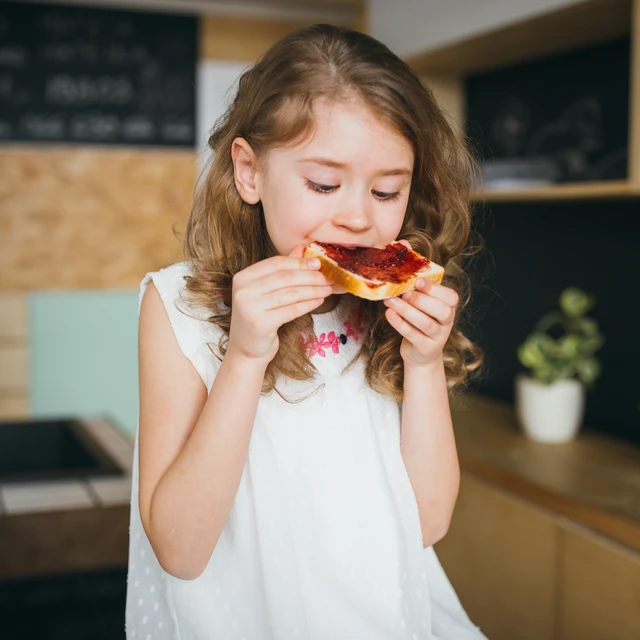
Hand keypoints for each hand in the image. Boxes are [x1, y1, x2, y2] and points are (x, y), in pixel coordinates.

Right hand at [227, 244, 332, 363]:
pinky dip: (308, 305)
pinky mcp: (260, 323)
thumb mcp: (267, 291)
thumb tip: (302, 248)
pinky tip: (319, 301)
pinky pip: (291, 310)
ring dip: (313, 290)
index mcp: (243, 277)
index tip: (318, 263)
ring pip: (290, 294)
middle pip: (285, 278)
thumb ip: (282, 269)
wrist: (246, 349)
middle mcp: (243, 290)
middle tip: (327, 277)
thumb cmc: (259, 317)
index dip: (299, 262)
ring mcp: (250, 307)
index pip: (276, 263)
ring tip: (327, 289)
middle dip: (310, 276)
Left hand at [382, 241, 458, 368]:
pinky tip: (389, 314)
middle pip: (441, 310)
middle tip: (403, 293)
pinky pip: (414, 335)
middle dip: (421, 300)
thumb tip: (403, 243)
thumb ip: (413, 273)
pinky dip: (400, 324)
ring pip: (426, 323)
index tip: (418, 281)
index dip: (435, 289)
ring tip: (389, 301)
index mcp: (448, 305)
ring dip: (406, 311)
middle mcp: (447, 320)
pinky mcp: (426, 348)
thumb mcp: (418, 296)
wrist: (419, 351)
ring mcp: (438, 336)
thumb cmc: (417, 317)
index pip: (450, 296)